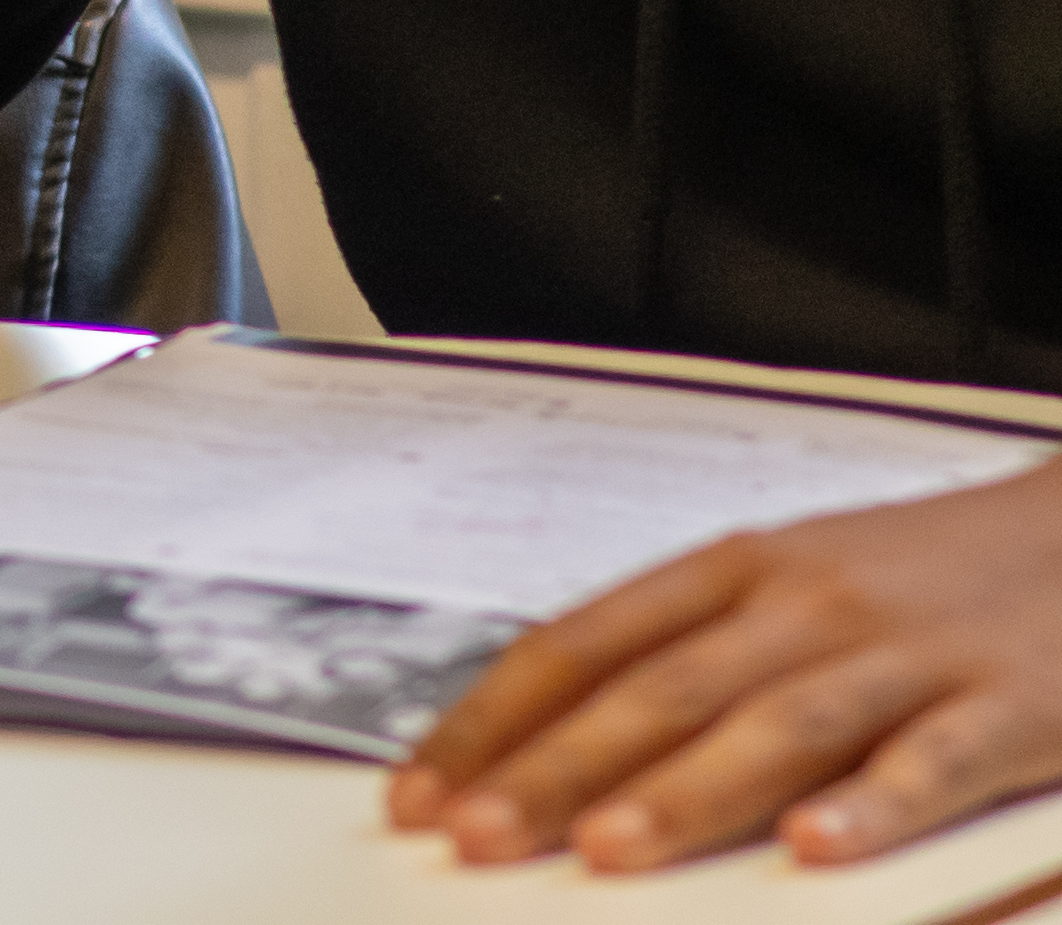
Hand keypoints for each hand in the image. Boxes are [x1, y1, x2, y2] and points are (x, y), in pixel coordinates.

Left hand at [389, 458, 1061, 869]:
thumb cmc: (923, 575)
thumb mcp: (791, 583)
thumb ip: (689, 648)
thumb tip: (554, 732)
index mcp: (733, 571)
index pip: (582, 644)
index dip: (495, 720)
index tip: (420, 790)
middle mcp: (803, 603)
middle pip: (658, 691)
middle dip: (554, 770)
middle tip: (472, 837)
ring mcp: (908, 653)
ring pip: (777, 725)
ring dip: (684, 792)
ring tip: (604, 852)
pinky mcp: (1013, 705)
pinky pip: (935, 759)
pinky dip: (872, 805)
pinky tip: (815, 850)